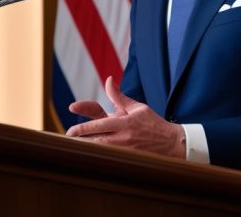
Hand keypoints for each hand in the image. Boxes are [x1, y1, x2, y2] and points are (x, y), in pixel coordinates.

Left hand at [66, 76, 185, 158]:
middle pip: (96, 141)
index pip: (98, 125)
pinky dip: (98, 159)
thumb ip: (118, 96)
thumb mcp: (137, 107)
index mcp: (124, 122)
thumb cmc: (153, 123)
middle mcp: (123, 138)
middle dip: (80, 141)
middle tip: (67, 142)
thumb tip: (108, 79)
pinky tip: (88, 161)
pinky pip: (109, 161)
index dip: (82, 128)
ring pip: (101, 152)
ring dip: (86, 151)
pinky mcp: (128, 161)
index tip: (70, 131)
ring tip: (73, 150)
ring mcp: (126, 151)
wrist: (173, 144)